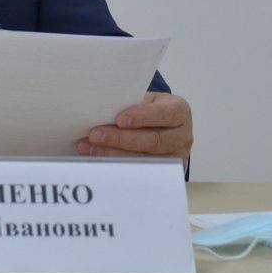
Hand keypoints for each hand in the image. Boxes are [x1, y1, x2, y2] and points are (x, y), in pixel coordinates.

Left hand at [76, 92, 192, 160]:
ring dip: (113, 154)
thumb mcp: (148, 100)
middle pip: (152, 141)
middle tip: (95, 135)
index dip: (142, 117)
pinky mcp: (165, 173)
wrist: (165, 127)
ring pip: (144, 159)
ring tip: (89, 148)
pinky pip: (139, 170)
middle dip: (120, 139)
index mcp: (179, 111)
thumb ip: (133, 103)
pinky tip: (97, 158)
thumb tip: (102, 106)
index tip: (119, 119)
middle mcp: (182, 136)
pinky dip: (116, 164)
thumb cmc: (152, 109)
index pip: (163, 114)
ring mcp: (175, 157)